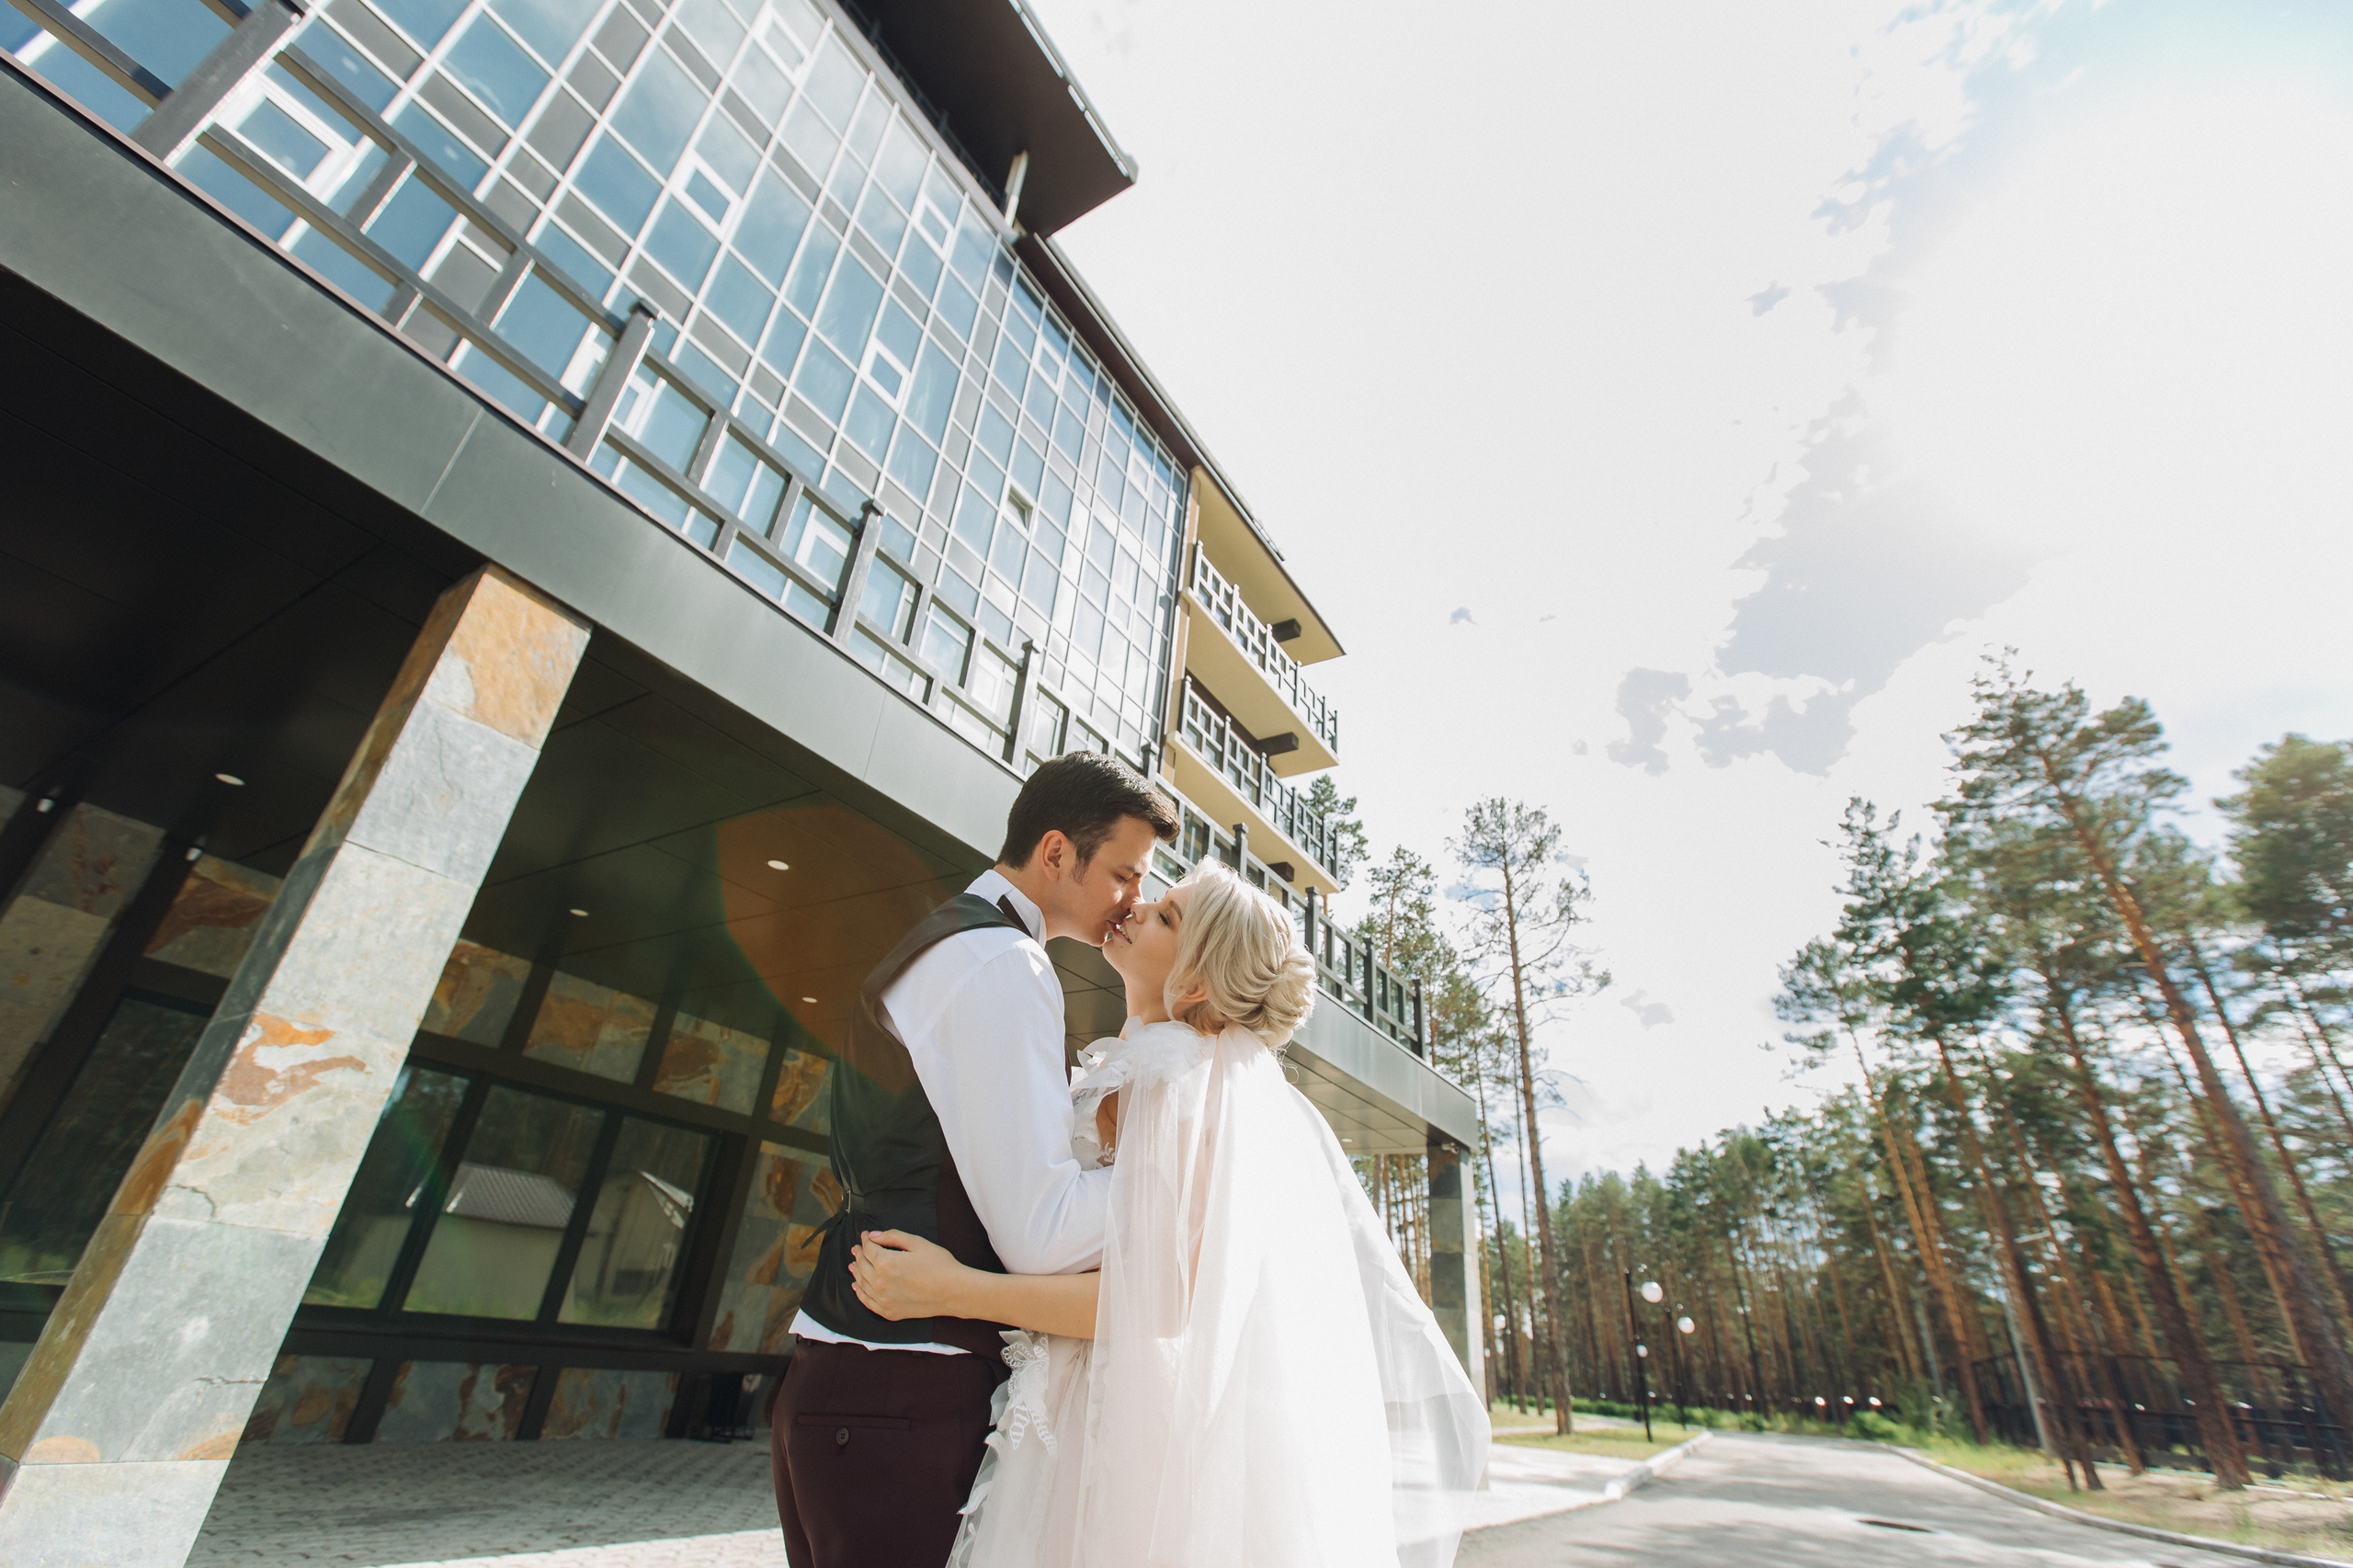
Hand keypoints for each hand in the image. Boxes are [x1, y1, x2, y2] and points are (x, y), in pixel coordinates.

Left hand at [849, 1229, 969, 1320]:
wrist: (953, 1292)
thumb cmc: (939, 1265)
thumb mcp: (918, 1243)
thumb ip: (893, 1237)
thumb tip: (874, 1236)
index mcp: (886, 1263)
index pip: (868, 1249)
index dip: (865, 1240)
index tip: (866, 1235)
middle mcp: (880, 1282)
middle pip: (862, 1265)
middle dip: (859, 1254)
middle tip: (857, 1248)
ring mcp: (883, 1300)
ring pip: (861, 1283)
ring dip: (856, 1271)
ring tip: (853, 1264)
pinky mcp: (889, 1312)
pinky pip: (867, 1302)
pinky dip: (859, 1293)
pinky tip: (857, 1287)